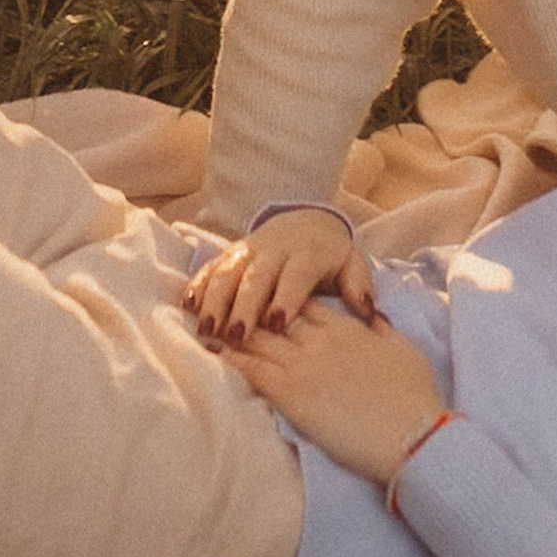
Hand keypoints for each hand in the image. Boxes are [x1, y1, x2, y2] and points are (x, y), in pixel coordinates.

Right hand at [187, 207, 373, 343]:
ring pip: (228, 273)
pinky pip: (210, 268)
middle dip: (244, 305)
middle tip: (235, 335)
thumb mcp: (351, 264)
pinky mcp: (229, 254)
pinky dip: (198, 285)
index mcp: (307, 253)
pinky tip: (188, 308)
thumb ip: (359, 285)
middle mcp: (274, 250)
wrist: (305, 220)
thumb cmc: (329, 256)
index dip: (286, 297)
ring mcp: (248, 250)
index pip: (296, 274)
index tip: (276, 323)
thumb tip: (369, 310)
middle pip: (257, 276)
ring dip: (215, 300)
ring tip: (206, 329)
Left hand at [212, 297, 446, 486]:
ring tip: (205, 322)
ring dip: (230, 329)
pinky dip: (231, 358)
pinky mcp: (293, 395)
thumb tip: (372, 315)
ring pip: (258, 338)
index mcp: (347, 328)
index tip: (263, 300)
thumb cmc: (414, 397)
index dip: (282, 301)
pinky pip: (253, 370)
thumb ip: (382, 329)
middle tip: (221, 305)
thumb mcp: (404, 350)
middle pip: (274, 316)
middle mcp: (321, 340)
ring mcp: (304, 365)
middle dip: (248, 309)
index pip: (306, 305)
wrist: (412, 434)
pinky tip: (212, 351)